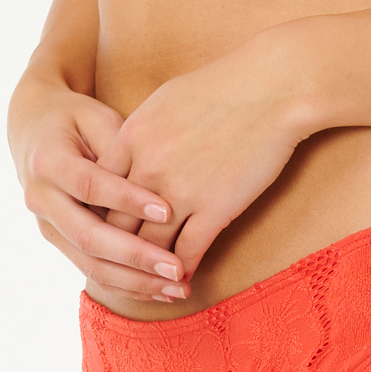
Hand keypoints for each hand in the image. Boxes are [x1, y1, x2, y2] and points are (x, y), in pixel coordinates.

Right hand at [7, 74, 190, 299]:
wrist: (35, 131)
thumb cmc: (77, 120)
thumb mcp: (97, 117)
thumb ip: (122, 148)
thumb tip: (159, 181)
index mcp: (47, 161)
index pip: (89, 186)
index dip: (127, 200)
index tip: (168, 211)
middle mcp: (40, 199)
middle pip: (89, 237)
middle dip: (136, 257)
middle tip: (177, 269)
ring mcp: (48, 226)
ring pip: (90, 264)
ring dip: (136, 282)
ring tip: (178, 288)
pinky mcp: (61, 243)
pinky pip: (94, 271)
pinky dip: (129, 285)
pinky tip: (161, 291)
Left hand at [94, 28, 316, 275]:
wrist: (272, 86)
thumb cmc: (224, 85)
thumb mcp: (165, 100)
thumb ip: (142, 132)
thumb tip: (132, 151)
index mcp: (131, 139)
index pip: (98, 192)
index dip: (98, 217)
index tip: (103, 233)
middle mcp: (147, 169)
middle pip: (116, 225)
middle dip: (115, 251)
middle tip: (117, 269)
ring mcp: (180, 192)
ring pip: (149, 246)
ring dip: (147, 271)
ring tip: (149, 285)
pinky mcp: (214, 208)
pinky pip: (188, 251)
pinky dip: (182, 271)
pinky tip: (183, 281)